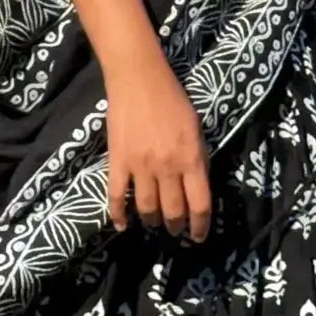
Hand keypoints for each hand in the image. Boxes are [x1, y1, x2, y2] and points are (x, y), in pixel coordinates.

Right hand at [102, 60, 212, 241]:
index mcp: (191, 158)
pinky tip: (122, 225)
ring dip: (151, 221)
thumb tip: (196, 186)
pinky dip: (118, 215)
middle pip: (173, 211)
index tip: (198, 236)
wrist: (138, 79)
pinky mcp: (117, 162)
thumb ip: (197, 159)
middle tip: (175, 229)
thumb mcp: (196, 129)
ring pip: (146, 208)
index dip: (200, 226)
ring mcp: (140, 166)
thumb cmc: (172, 99)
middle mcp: (167, 167)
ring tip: (153, 223)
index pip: (199, 204)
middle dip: (175, 226)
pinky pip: (116, 196)